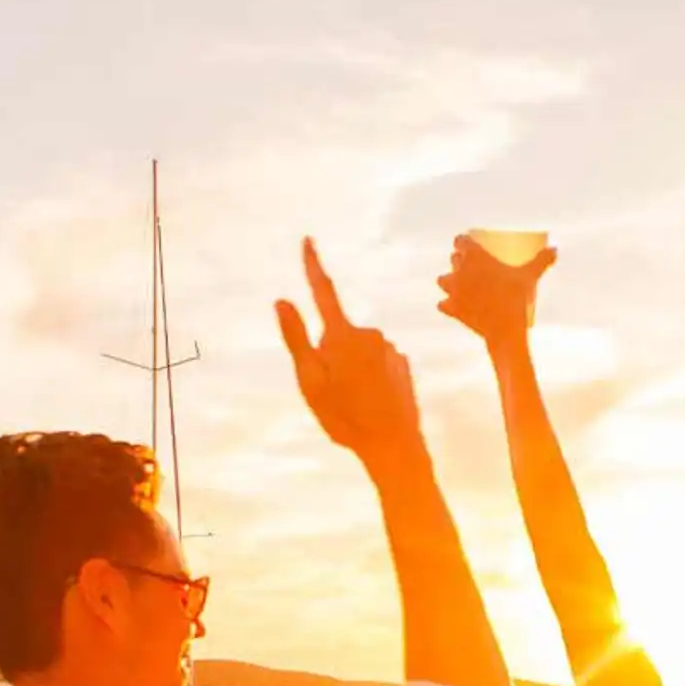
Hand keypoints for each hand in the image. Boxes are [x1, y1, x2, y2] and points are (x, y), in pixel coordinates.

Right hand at [277, 238, 428, 483]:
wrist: (394, 445)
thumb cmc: (345, 418)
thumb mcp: (310, 381)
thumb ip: (296, 338)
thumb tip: (282, 300)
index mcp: (343, 336)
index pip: (324, 291)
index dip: (313, 266)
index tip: (308, 241)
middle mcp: (370, 334)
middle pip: (338, 333)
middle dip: (330, 353)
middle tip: (332, 391)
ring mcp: (390, 348)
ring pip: (359, 350)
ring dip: (352, 367)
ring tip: (354, 401)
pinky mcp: (402, 363)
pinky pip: (377, 362)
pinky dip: (371, 376)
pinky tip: (373, 401)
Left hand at [437, 235, 556, 351]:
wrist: (504, 329)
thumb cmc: (516, 298)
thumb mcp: (530, 277)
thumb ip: (541, 261)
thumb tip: (555, 249)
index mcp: (474, 256)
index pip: (461, 240)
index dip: (464, 241)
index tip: (471, 244)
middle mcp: (459, 270)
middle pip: (453, 259)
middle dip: (460, 260)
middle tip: (472, 265)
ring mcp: (453, 290)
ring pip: (443, 280)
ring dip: (449, 281)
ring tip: (460, 285)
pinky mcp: (452, 309)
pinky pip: (442, 304)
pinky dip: (447, 305)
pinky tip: (451, 305)